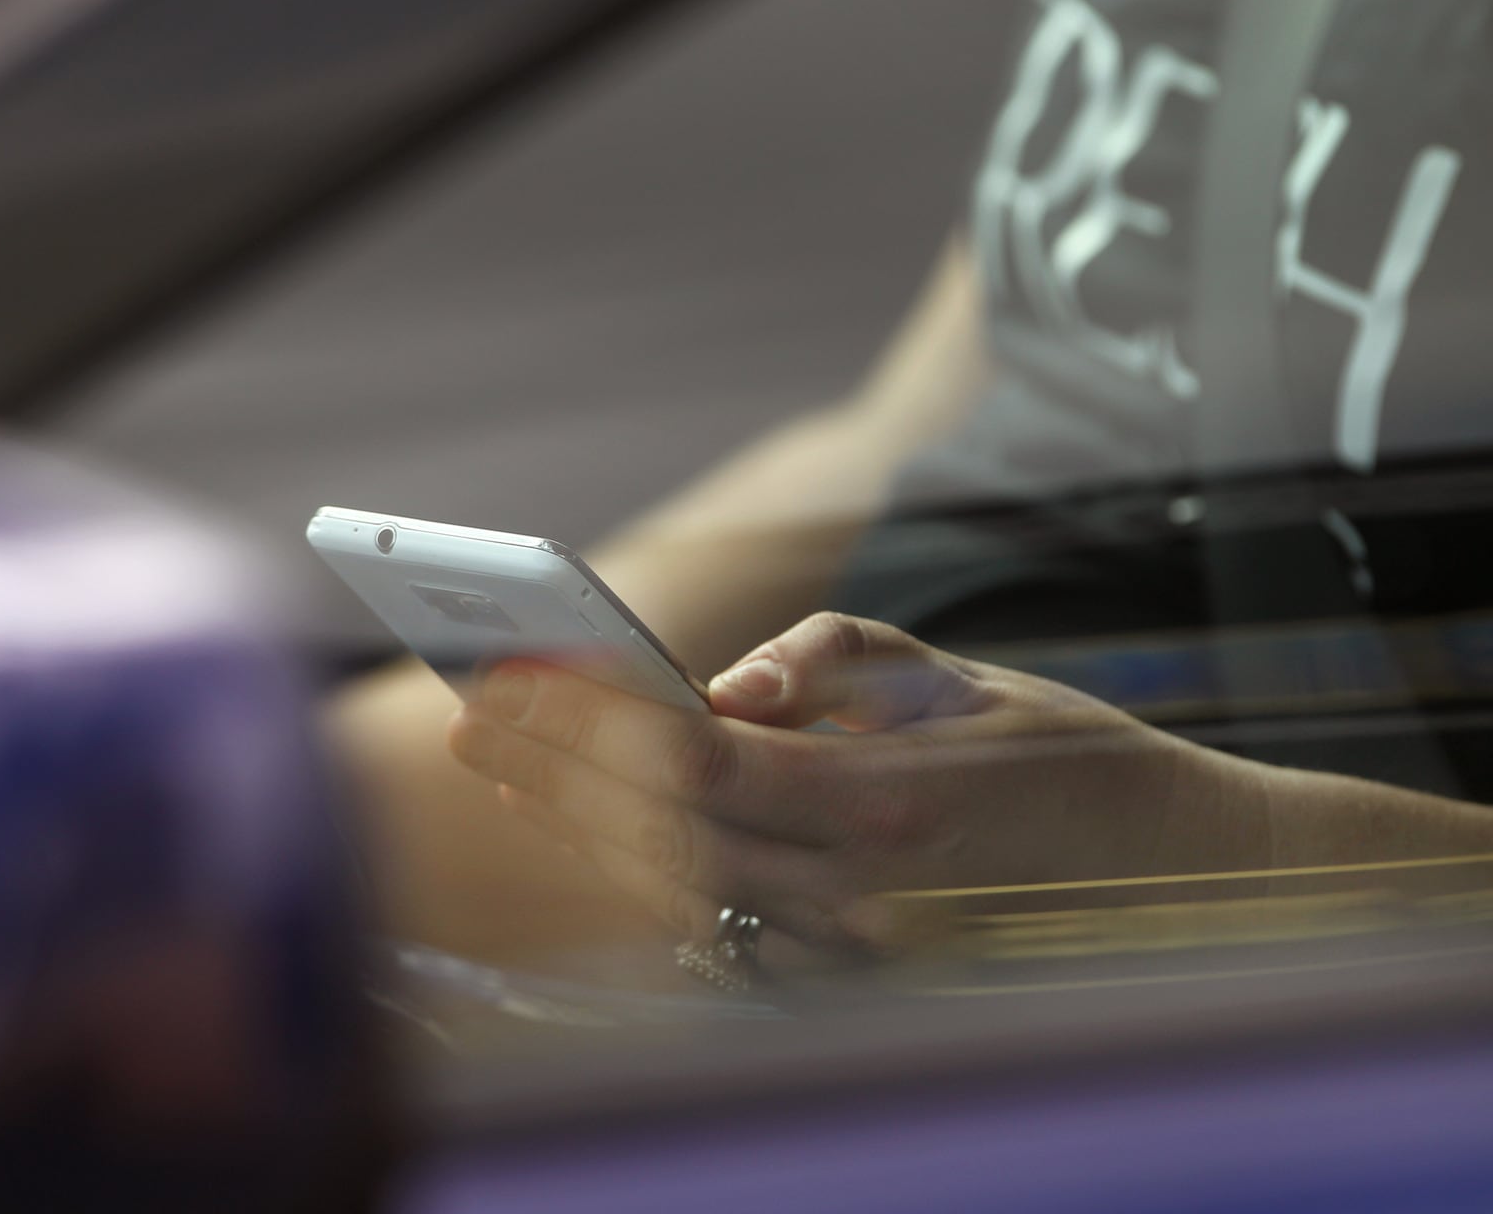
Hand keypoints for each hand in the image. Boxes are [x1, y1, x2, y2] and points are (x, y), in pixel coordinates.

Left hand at [447, 613, 1277, 952]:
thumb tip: (722, 680)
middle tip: (474, 729)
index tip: (514, 682)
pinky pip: (728, 939)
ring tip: (512, 775)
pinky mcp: (859, 987)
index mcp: (885, 798)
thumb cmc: (1065, 756)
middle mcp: (860, 892)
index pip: (696, 760)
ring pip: (681, 893)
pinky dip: (654, 886)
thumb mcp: (960, 675)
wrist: (1173, 871)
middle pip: (662, 836)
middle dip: (554, 777)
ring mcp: (857, 955)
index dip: (591, 722)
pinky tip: (601, 840)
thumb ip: (833, 660)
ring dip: (586, 833)